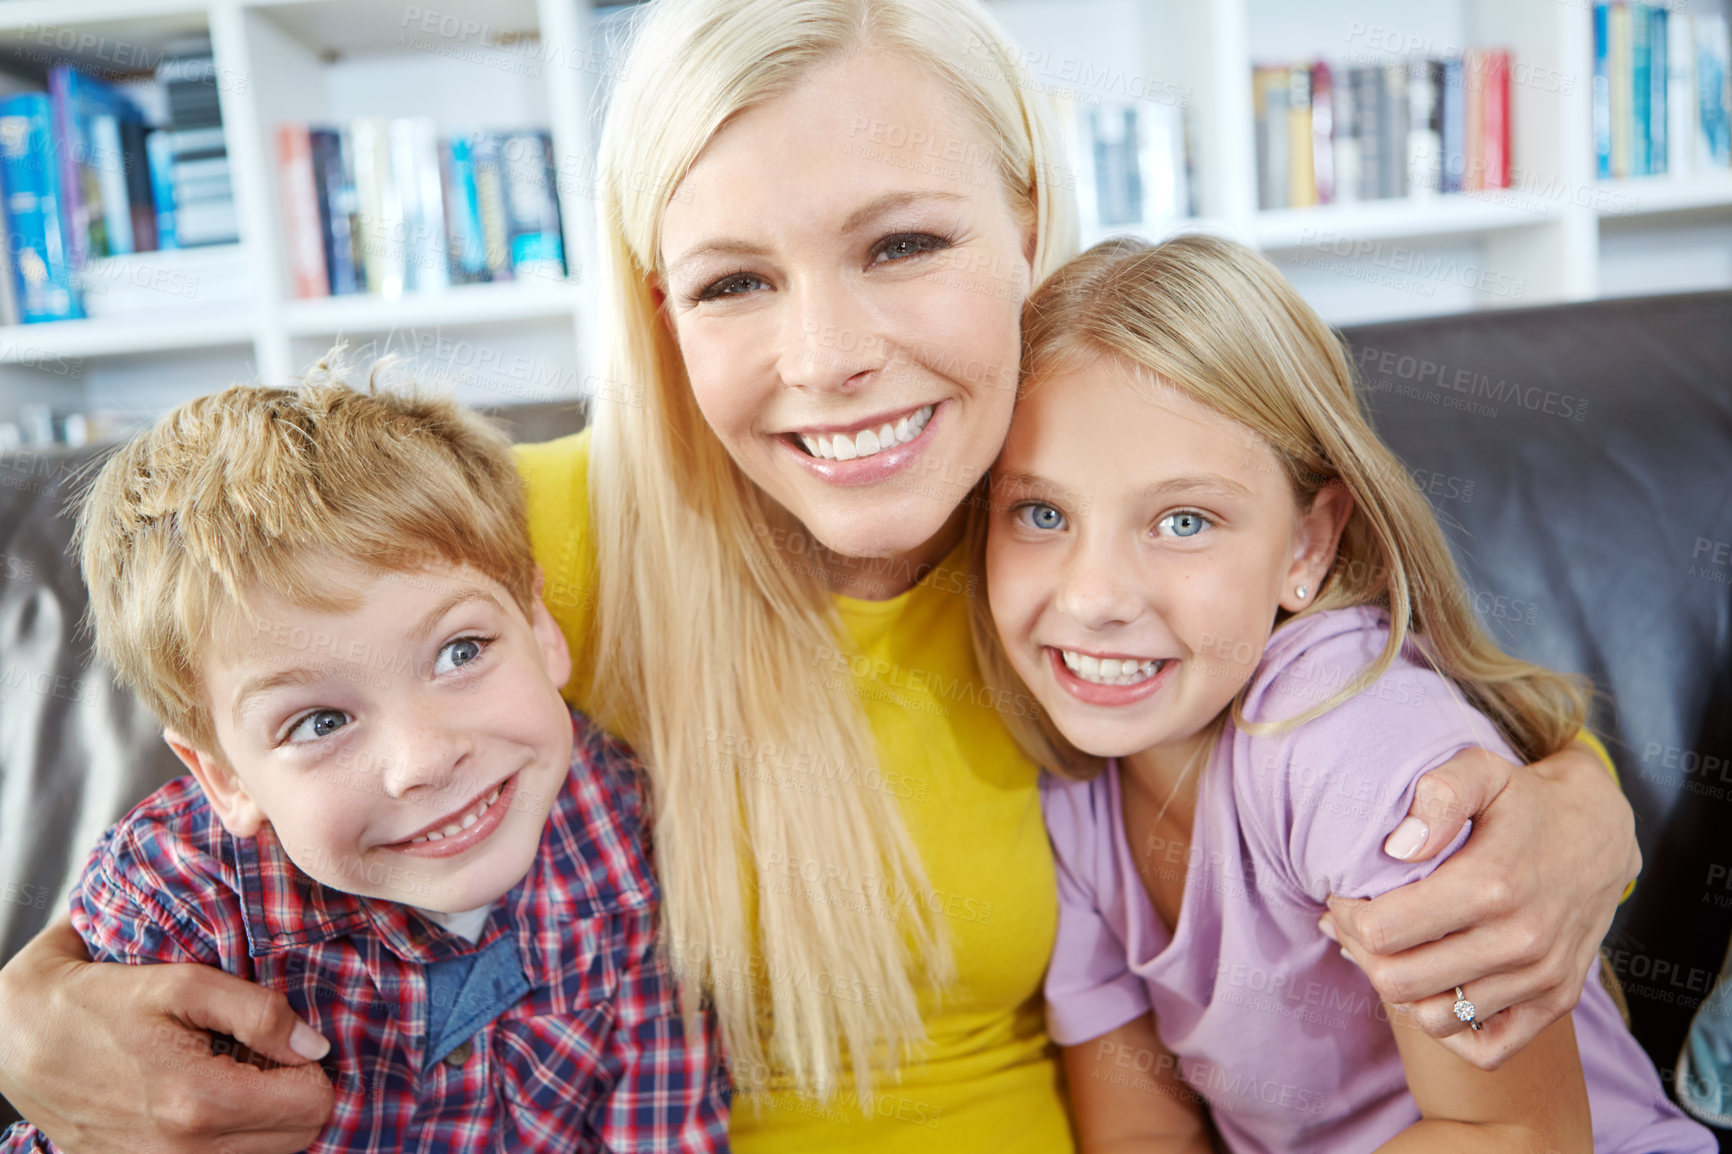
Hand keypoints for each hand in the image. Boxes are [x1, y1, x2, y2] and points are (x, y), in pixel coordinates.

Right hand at [0, 915, 334, 1152]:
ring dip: (265, 1115)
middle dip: (294, 1091)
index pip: (313, 1104)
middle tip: (260, 1054)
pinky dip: (231, 1133)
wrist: (21, 1038)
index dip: (310, 1065)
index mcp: (200, 1102)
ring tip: (232, 1071)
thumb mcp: (184, 984)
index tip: (283, 1041)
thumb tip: (314, 1044)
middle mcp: (185, 1151)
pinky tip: (208, 1096)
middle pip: (297, 1136)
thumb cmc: (99, 1002)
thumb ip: (260, 1013)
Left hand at [1321, 744, 1637, 1070]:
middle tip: (1357, 922)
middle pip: (1398, 982)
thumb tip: (1398, 848)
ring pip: (1433, 1019)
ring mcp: (1541, 978)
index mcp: (1492, 884)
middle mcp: (1520, 940)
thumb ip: (1438, 795)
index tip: (1345, 893)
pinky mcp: (1556, 1002)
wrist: (1601, 833)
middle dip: (1361, 951)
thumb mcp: (1480, 770)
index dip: (1348, 914)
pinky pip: (1485, 1048)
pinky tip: (1432, 985)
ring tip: (1390, 950)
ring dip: (1398, 989)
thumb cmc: (1523, 800)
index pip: (1381, 931)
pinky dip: (1447, 1027)